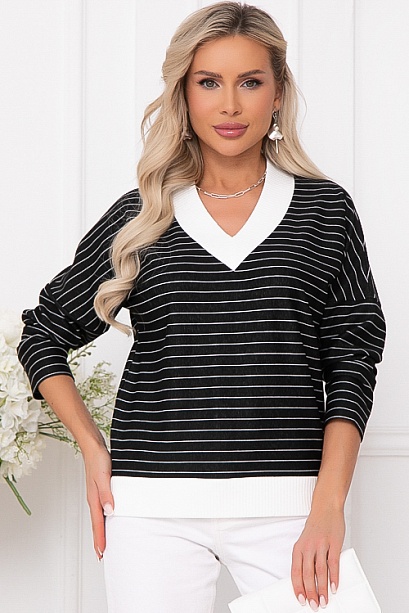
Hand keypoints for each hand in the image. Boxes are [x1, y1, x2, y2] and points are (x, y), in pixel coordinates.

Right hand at [83, 443, 113, 559]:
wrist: (93, 447)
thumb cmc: (98, 460)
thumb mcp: (104, 477)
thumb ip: (107, 494)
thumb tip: (110, 512)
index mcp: (94, 499)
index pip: (98, 524)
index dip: (100, 539)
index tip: (102, 553)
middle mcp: (94, 499)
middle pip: (96, 524)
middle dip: (98, 539)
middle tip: (101, 554)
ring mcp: (96, 494)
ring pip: (98, 517)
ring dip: (101, 530)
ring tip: (103, 541)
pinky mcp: (100, 489)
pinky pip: (101, 508)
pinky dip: (104, 518)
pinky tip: (108, 517)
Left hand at [291, 506, 344, 609]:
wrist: (326, 507)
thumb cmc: (316, 526)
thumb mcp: (306, 541)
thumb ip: (306, 558)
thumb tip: (308, 580)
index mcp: (299, 547)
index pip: (295, 571)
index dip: (298, 587)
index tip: (300, 599)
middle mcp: (308, 547)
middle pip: (307, 574)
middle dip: (310, 592)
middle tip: (314, 605)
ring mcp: (321, 545)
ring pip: (320, 571)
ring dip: (322, 588)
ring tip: (324, 600)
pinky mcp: (333, 543)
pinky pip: (333, 563)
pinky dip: (334, 577)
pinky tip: (334, 587)